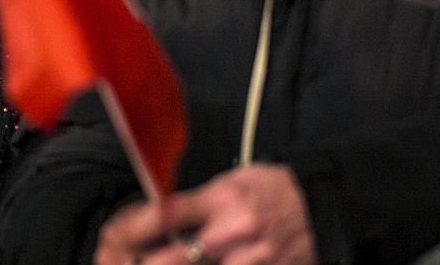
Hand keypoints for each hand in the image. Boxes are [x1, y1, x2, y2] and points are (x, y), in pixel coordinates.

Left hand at [95, 164, 315, 264]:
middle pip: (171, 259)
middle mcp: (232, 231)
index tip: (113, 239)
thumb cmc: (276, 190)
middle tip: (123, 263)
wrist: (325, 205)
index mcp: (221, 199)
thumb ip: (198, 201)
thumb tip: (161, 214)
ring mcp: (250, 258)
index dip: (131, 230)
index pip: (164, 215)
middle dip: (142, 264)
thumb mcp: (234, 181)